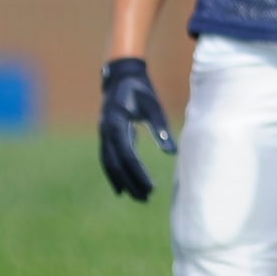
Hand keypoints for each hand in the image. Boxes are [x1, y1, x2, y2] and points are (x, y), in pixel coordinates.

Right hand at [99, 57, 177, 201]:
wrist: (122, 76)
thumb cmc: (141, 90)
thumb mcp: (153, 106)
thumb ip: (160, 128)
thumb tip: (172, 153)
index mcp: (117, 123)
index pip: (127, 155)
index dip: (138, 172)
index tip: (151, 187)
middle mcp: (106, 132)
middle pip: (116, 164)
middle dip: (129, 182)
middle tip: (146, 198)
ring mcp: (104, 135)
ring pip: (110, 164)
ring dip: (122, 182)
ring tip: (137, 197)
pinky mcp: (106, 136)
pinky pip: (108, 160)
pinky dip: (115, 175)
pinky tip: (121, 189)